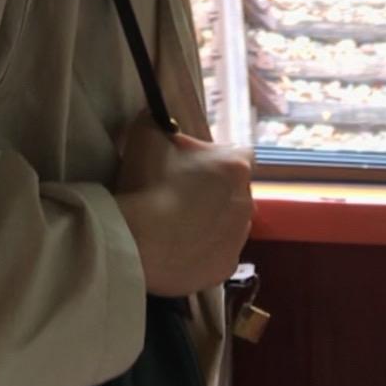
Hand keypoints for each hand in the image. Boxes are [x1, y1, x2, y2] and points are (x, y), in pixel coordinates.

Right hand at [111, 107, 253, 295]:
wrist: (139, 241)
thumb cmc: (147, 183)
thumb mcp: (146, 135)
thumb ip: (158, 120)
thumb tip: (158, 116)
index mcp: (235, 166)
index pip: (237, 152)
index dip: (214, 157)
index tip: (191, 165)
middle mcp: (246, 202)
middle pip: (233, 190)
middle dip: (213, 190)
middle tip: (177, 194)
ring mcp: (238, 239)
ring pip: (229, 224)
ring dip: (210, 221)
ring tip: (176, 225)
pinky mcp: (226, 268)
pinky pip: (217, 254)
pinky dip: (203, 251)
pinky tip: (178, 249)